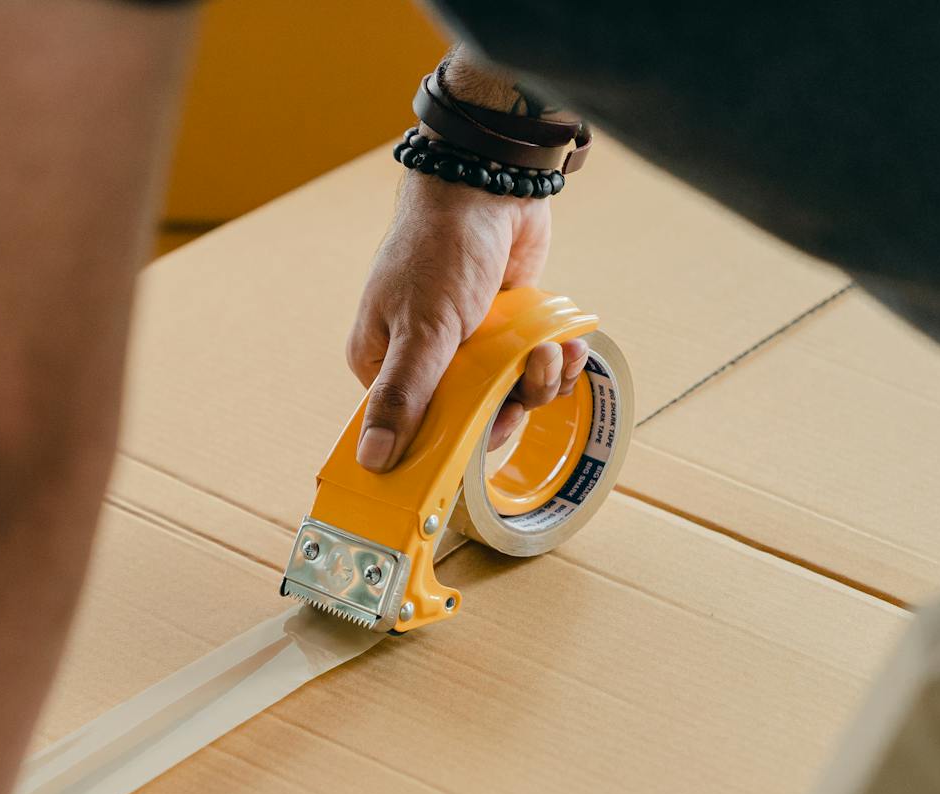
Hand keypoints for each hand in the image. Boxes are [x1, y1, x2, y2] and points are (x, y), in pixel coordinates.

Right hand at [346, 165, 586, 470]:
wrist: (489, 184)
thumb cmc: (439, 250)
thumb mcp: (421, 331)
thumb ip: (402, 399)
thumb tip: (370, 462)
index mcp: (384, 366)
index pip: (413, 431)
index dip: (453, 443)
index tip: (489, 435)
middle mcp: (423, 361)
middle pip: (470, 420)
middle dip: (510, 405)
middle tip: (528, 379)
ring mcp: (469, 347)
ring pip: (509, 396)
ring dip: (541, 381)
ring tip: (551, 351)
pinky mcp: (507, 332)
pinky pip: (533, 369)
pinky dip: (557, 363)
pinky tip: (569, 345)